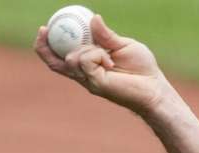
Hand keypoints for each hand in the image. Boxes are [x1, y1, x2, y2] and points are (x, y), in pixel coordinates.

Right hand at [33, 14, 170, 114]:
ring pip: (72, 59)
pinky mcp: (96, 84)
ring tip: (106, 54)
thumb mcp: (123, 45)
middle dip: (44, 47)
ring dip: (86, 50)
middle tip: (44, 30)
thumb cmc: (142, 69)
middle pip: (55, 62)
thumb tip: (93, 17)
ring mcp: (89, 80)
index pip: (60, 56)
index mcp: (88, 64)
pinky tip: (110, 61)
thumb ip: (106, 35)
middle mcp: (85, 74)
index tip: (44, 28)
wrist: (155, 88)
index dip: (47, 44)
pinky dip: (96, 55)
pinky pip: (86, 62)